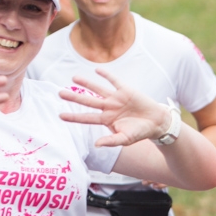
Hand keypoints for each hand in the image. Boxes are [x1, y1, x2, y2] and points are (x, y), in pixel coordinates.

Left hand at [56, 68, 172, 146]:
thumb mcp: (125, 139)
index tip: (60, 116)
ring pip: (98, 89)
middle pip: (88, 102)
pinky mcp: (126, 91)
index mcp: (106, 120)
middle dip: (74, 98)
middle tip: (59, 93)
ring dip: (87, 84)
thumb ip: (111, 141)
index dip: (74, 117)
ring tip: (74, 78)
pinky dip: (106, 76)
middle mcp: (108, 108)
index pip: (86, 118)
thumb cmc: (139, 132)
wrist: (156, 122)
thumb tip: (96, 144)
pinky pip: (114, 81)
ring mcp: (116, 98)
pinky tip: (97, 70)